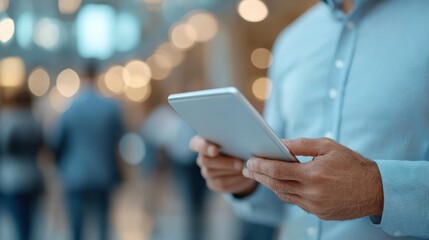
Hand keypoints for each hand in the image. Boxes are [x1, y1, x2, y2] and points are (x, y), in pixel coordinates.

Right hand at [189, 136, 257, 195]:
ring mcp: (206, 172)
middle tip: (240, 163)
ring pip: (213, 173)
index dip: (203, 147)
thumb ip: (233, 139)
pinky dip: (235, 180)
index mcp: (202, 142)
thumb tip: (242, 141)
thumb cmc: (238, 145)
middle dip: (224, 162)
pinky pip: (221, 184)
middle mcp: (201, 158)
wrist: (243, 162)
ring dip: (231, 171)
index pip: (195, 144)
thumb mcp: (236, 139)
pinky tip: (245, 176)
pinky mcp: (213, 183)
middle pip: (204, 161)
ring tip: (245, 168)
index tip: (215, 150)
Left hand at [242, 138, 383, 219]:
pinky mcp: (320, 214)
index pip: (277, 171)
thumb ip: (301, 145)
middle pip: (276, 185)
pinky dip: (286, 193)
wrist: (376, 189)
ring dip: (271, 185)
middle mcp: (312, 193)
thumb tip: (279, 143)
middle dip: (259, 176)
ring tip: (261, 176)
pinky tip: (281, 185)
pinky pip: (297, 203)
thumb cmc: (352, 164)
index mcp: (313, 175)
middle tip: (247, 169)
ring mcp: (315, 207)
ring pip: (284, 196)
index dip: (261, 166)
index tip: (250, 161)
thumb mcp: (328, 147)